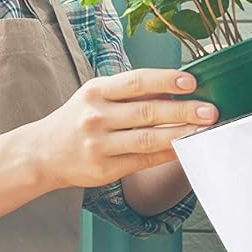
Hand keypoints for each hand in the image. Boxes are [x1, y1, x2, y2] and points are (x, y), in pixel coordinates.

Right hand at [25, 69, 217, 191]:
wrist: (42, 153)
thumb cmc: (76, 119)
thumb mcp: (94, 96)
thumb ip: (129, 92)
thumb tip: (174, 87)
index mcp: (95, 91)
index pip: (135, 82)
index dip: (165, 80)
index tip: (191, 82)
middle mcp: (96, 117)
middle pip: (147, 112)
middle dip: (183, 111)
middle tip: (210, 110)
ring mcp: (100, 145)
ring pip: (148, 140)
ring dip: (180, 134)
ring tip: (203, 130)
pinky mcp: (105, 170)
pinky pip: (143, 161)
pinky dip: (167, 155)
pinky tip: (184, 148)